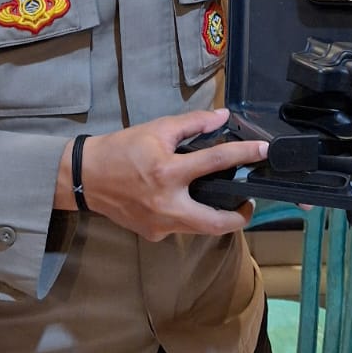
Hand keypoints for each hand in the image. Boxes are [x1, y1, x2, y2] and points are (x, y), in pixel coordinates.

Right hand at [57, 108, 267, 240]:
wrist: (87, 177)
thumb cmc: (122, 149)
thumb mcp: (156, 129)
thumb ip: (192, 124)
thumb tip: (222, 118)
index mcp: (168, 172)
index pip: (216, 161)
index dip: (244, 154)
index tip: (264, 152)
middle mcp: (167, 204)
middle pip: (217, 222)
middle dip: (240, 217)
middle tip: (248, 204)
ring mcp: (160, 225)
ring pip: (200, 228)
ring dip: (215, 217)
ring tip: (220, 201)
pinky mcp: (153, 234)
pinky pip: (180, 227)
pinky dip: (189, 216)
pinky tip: (184, 202)